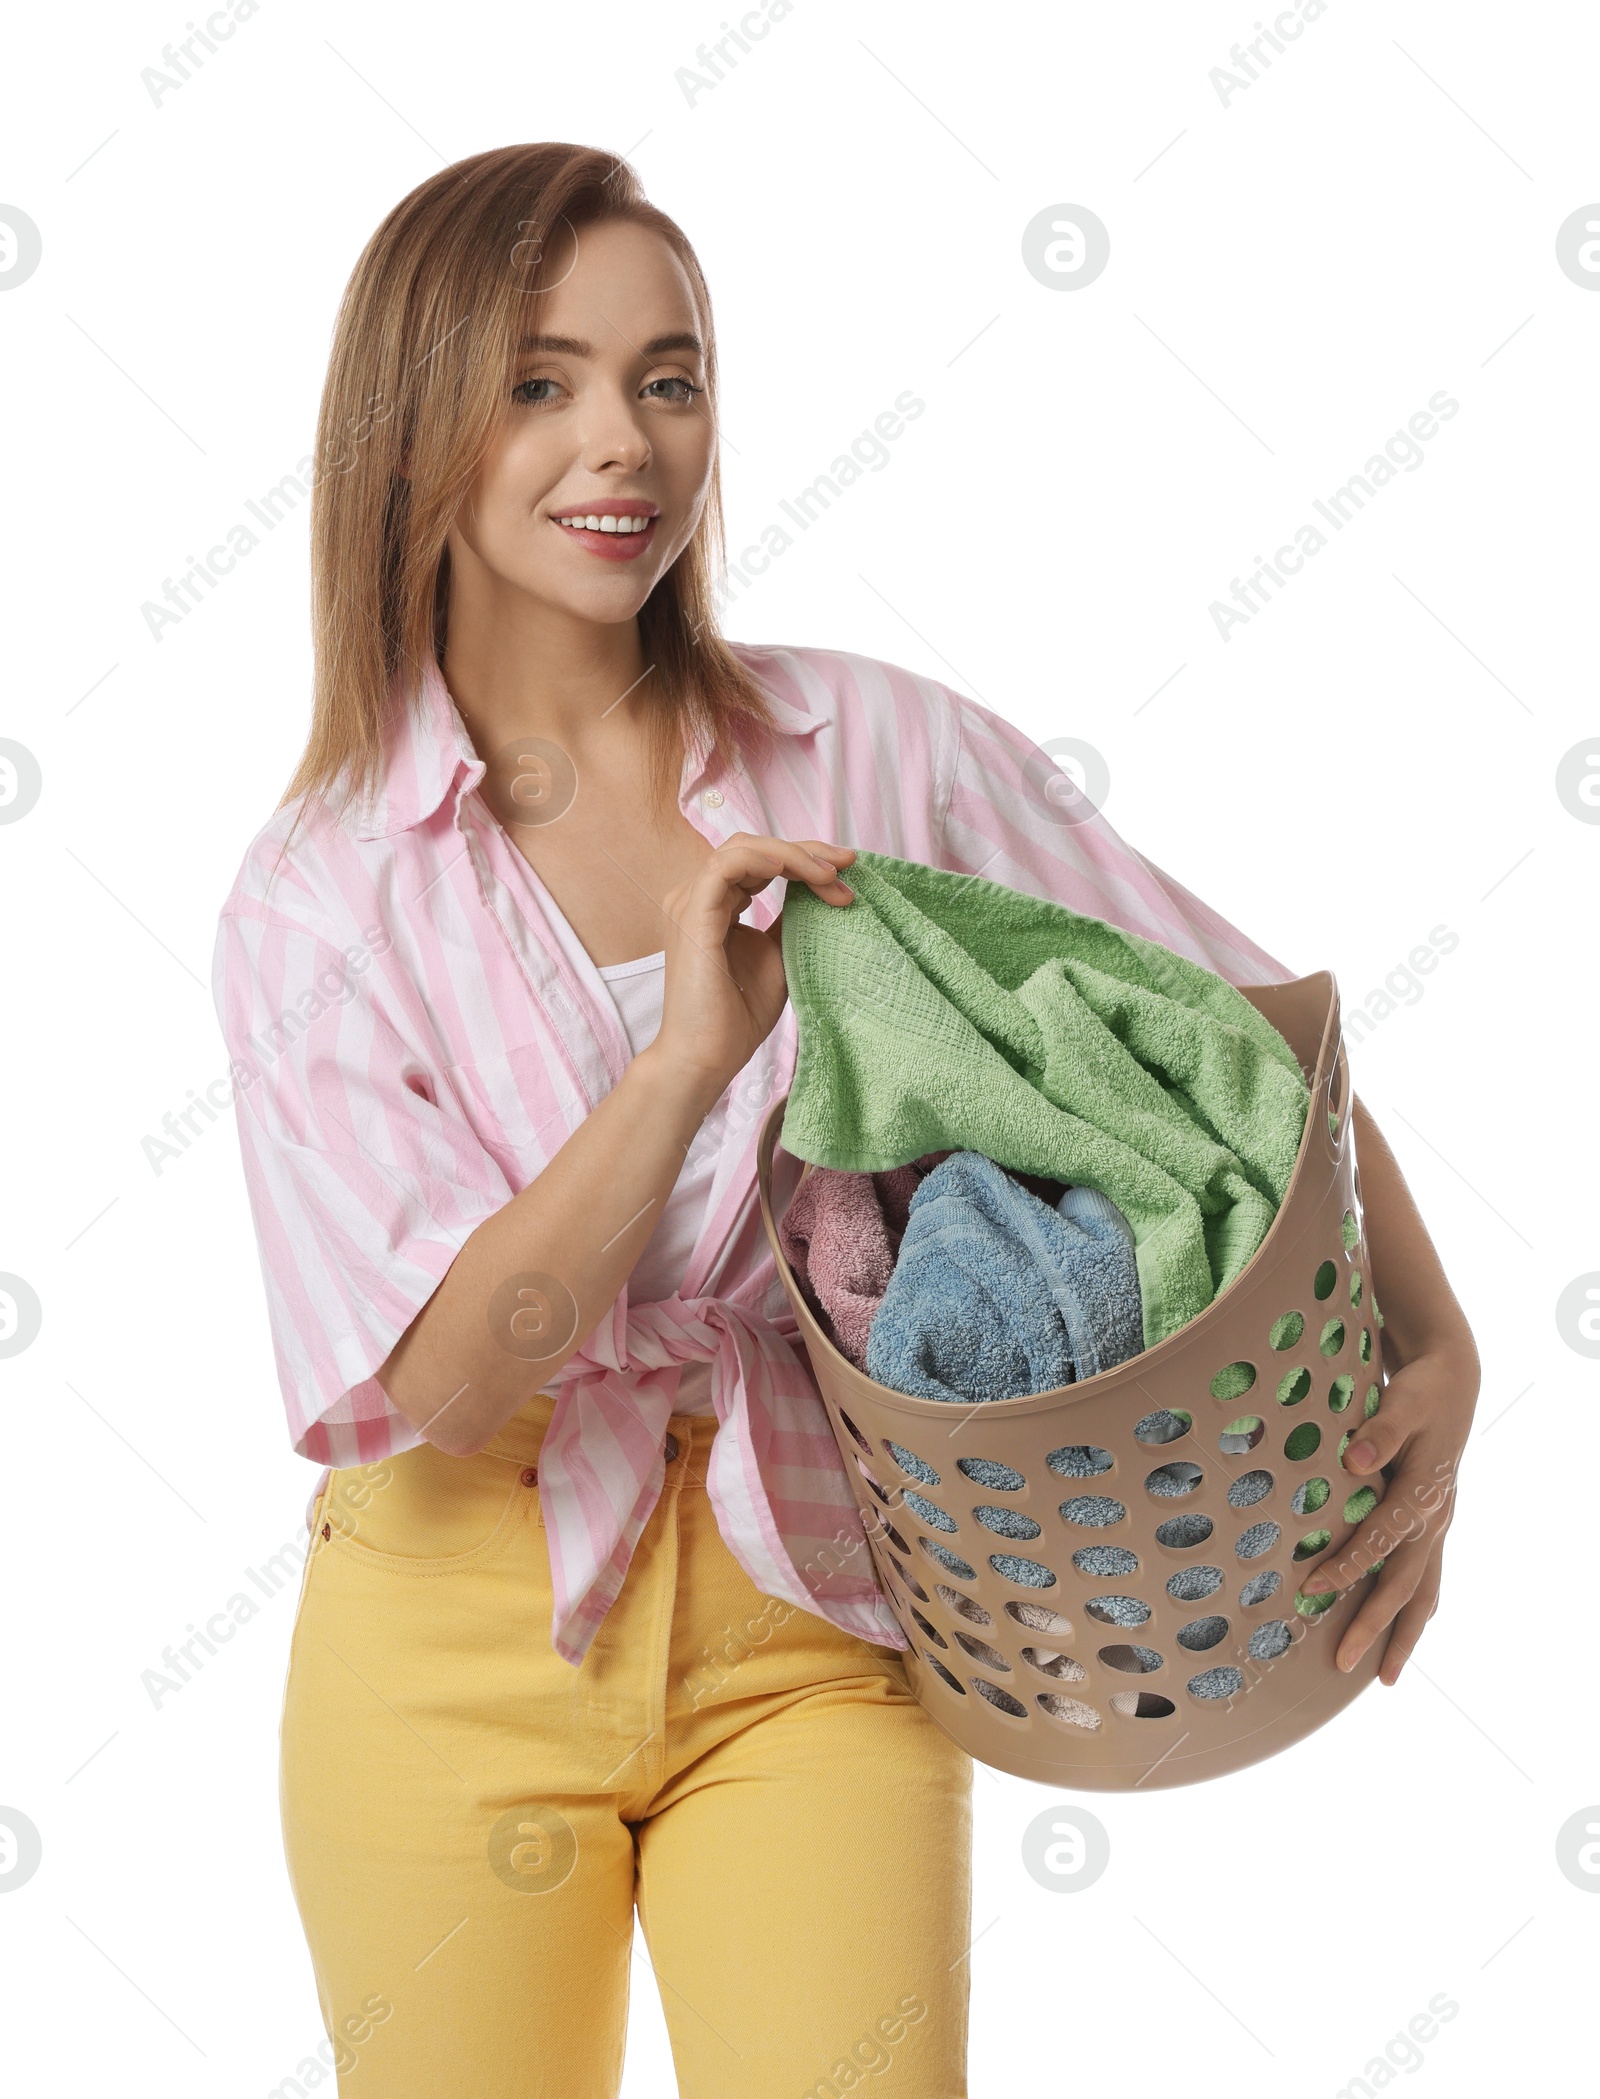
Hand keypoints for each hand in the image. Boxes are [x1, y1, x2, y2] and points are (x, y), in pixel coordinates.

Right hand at [649, 833, 855, 1106]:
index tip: (847, 872)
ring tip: (828, 876)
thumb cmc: (739, 1014)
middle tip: (847, 865)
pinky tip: (790, 868)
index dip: (805, 858)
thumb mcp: (779, 955)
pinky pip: (725, 867)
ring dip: (792, 856)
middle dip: (805, 851)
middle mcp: (698, 895)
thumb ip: (790, 920)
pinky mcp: (692, 916)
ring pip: (742, 849)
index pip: (760, 860)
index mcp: (716, 903)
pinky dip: (761, 859)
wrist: (708, 1056)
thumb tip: (821, 892)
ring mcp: (690, 902)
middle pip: (754, 847)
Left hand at [1297, 1341, 1478, 1682]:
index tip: (1314, 1588)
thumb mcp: (1402, 1403)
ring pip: (1424, 1593)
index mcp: (1423, 1493)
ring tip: (1383, 1676)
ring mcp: (1436, 1527)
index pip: (1383, 1539)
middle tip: (1345, 1664)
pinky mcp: (1431, 1527)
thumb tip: (1355, 1463)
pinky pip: (1425, 1580)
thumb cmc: (1421, 1393)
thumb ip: (1380, 1433)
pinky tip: (1397, 1634)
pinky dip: (1412, 1611)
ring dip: (1403, 1635)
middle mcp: (1434, 1519)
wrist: (1452, 1383)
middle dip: (1375, 1626)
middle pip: (1406, 1585)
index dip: (1350, 1565)